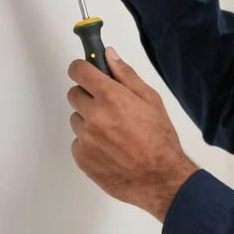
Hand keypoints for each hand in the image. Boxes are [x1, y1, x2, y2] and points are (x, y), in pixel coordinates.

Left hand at [67, 47, 197, 220]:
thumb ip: (126, 75)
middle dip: (88, 96)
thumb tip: (108, 55)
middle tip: (109, 107)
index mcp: (111, 97)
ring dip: (89, 121)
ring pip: (77, 119)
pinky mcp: (81, 158)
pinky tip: (110, 149)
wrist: (160, 178)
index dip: (82, 69)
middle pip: (74, 94)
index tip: (86, 71)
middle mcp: (94, 116)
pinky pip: (78, 142)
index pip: (79, 71)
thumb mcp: (150, 99)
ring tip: (113, 133)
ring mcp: (85, 139)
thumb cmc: (159, 139)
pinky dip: (89, 143)